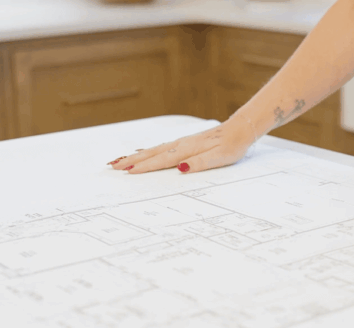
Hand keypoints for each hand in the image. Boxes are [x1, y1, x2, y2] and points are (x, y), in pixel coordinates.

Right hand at [108, 118, 258, 173]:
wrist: (240, 129)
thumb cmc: (232, 145)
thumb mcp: (220, 157)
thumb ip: (200, 163)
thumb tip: (180, 168)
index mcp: (187, 149)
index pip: (161, 160)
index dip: (144, 167)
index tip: (127, 172)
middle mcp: (181, 144)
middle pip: (152, 153)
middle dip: (132, 160)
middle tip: (113, 166)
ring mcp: (181, 143)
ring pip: (154, 150)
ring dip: (136, 156)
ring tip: (120, 160)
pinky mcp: (185, 143)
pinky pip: (161, 148)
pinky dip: (148, 151)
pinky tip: (143, 152)